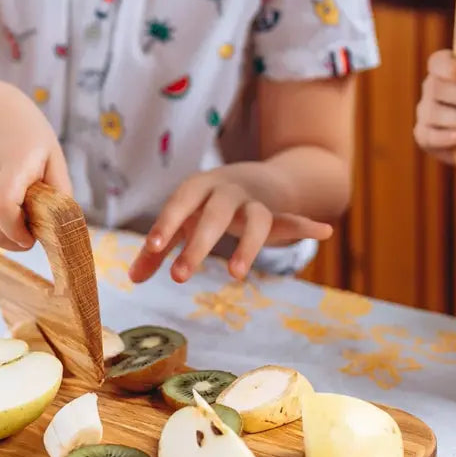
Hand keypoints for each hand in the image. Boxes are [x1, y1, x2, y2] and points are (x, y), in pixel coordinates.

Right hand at [0, 83, 72, 250]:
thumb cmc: (24, 132)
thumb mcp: (52, 153)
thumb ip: (60, 189)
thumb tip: (63, 225)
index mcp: (12, 161)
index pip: (2, 205)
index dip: (17, 229)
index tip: (33, 235)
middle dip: (13, 241)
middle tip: (32, 233)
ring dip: (3, 232)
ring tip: (21, 214)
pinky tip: (4, 205)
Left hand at [128, 164, 332, 283]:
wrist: (250, 176)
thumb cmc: (205, 204)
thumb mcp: (183, 220)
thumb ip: (158, 249)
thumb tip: (133, 280)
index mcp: (198, 188)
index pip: (180, 203)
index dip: (166, 223)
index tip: (154, 247)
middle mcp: (226, 191)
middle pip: (214, 214)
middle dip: (198, 245)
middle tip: (179, 278)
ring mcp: (254, 202)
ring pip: (255, 220)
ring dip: (248, 246)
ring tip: (236, 275)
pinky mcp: (276, 214)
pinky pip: (291, 219)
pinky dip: (306, 225)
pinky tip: (323, 231)